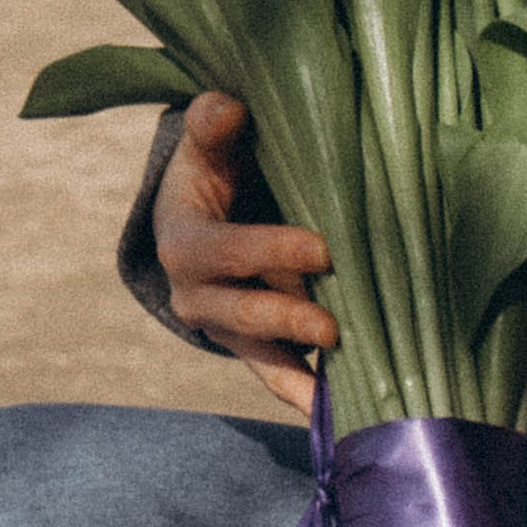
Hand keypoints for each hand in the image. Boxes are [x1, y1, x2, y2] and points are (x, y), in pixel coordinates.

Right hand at [154, 92, 333, 418]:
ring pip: (261, 355)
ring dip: (299, 375)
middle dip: (287, 318)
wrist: (199, 214)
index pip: (226, 252)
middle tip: (334, 327)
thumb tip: (227, 109)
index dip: (270, 250)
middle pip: (241, 313)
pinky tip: (343, 417)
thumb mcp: (206, 143)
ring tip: (341, 397)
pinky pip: (278, 378)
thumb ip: (213, 124)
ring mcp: (226, 328)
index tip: (322, 248)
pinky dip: (307, 398)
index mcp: (184, 244)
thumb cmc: (212, 169)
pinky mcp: (254, 346)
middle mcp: (198, 296)